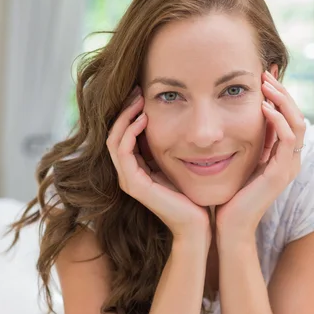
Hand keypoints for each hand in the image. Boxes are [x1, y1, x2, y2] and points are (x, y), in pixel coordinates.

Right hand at [106, 86, 211, 243]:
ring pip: (114, 140)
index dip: (130, 112)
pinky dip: (129, 133)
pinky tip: (143, 119)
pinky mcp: (134, 185)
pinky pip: (122, 152)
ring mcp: (129, 180)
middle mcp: (129, 174)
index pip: (124, 134)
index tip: (143, 92)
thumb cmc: (195, 195)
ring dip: (125, 117)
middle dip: (124, 110)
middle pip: (115, 134)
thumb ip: (172, 146)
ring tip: (138, 99)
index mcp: (137, 169)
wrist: (198, 225)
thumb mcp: (181, 163)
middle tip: (137, 89)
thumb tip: (177, 118)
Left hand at [215, 71, 306, 241]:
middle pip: (297, 116)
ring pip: (297, 123)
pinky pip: (287, 140)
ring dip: (283, 101)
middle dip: (282, 92)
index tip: (261, 77)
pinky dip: (278, 121)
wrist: (228, 227)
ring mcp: (287, 167)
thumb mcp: (234, 162)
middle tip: (265, 73)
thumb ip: (238, 142)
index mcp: (279, 157)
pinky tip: (264, 108)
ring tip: (265, 84)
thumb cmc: (226, 196)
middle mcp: (288, 160)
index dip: (278, 96)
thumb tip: (225, 118)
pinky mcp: (280, 174)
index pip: (287, 118)